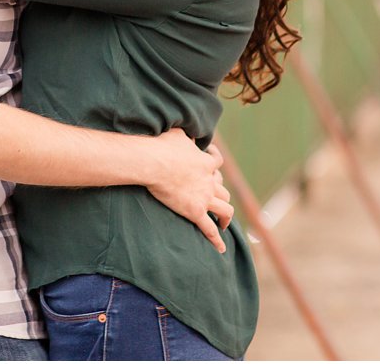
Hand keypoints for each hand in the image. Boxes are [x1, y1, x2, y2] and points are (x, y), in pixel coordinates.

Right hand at [144, 129, 234, 253]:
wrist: (153, 162)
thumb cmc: (162, 146)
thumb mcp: (177, 134)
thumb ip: (184, 135)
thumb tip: (185, 130)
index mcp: (205, 162)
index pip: (217, 163)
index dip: (215, 163)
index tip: (211, 162)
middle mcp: (209, 181)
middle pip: (223, 190)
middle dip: (220, 193)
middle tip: (213, 197)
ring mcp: (204, 198)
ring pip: (225, 209)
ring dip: (226, 216)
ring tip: (223, 222)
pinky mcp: (195, 212)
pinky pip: (209, 229)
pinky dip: (216, 239)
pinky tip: (221, 249)